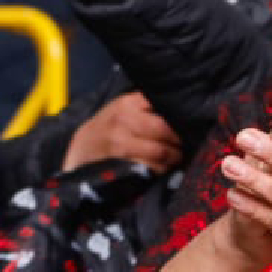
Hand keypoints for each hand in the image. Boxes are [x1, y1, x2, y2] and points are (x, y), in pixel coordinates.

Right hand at [62, 92, 182, 173]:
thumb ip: (148, 103)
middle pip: (165, 131)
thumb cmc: (111, 125)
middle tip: (183, 144)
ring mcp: (120, 143)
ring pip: (160, 152)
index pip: (164, 108)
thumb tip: (183, 107)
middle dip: (179, 140)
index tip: (187, 124)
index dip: (180, 118)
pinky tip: (161, 166)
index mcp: (128, 103)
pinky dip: (161, 168)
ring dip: (173, 157)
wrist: (84, 147)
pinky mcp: (120, 163)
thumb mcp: (124, 106)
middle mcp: (123, 121)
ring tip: (175, 156)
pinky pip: (151, 168)